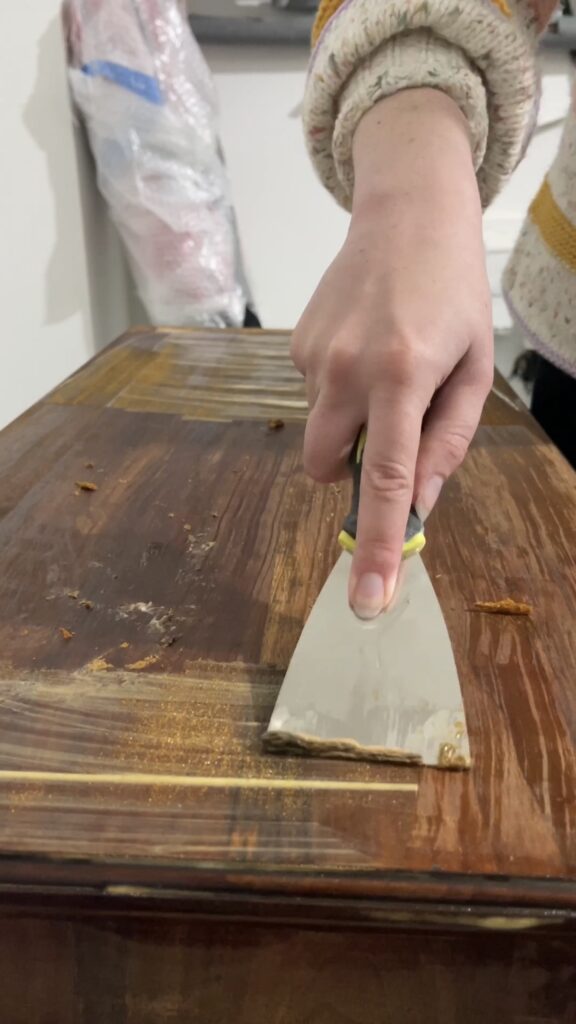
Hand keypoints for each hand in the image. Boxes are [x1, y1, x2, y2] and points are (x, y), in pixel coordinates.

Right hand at [292, 89, 492, 617]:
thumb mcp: (474, 368)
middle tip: (392, 427)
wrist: (406, 212)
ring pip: (320, 432)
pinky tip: (363, 346)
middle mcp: (346, 369)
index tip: (368, 599)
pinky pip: (314, 397)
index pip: (385, 479)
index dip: (376, 544)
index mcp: (402, 376)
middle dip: (353, 470)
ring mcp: (312, 356)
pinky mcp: (295, 345)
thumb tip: (417, 502)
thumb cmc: (454, 292)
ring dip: (350, 423)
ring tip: (386, 365)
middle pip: (327, 469)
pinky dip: (339, 392)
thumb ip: (447, 442)